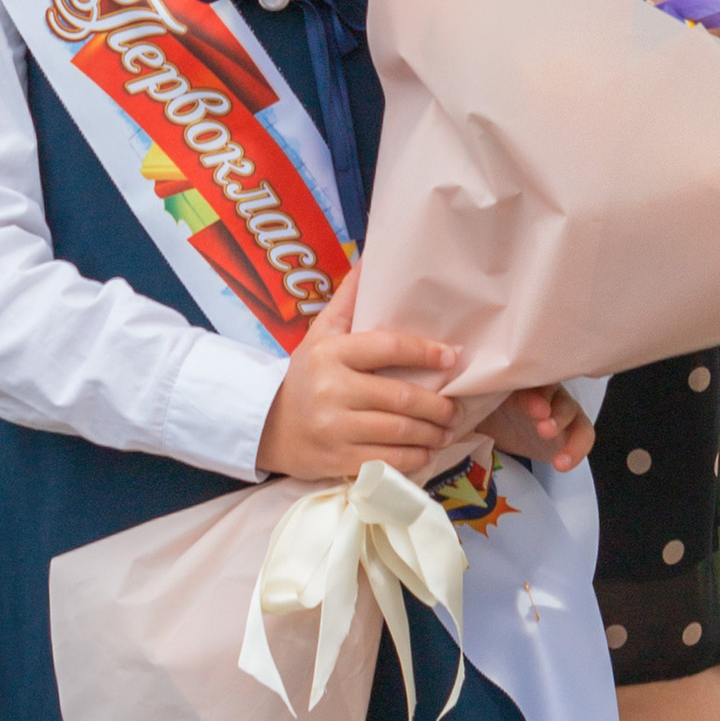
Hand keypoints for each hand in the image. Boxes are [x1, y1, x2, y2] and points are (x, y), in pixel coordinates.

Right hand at [257, 268, 461, 481]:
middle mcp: (332, 390)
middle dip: (438, 406)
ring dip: (432, 434)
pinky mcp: (336, 460)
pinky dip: (414, 460)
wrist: (264, 426)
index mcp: (331, 353)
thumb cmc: (304, 376)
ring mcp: (334, 428)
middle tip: (455, 408)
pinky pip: (387, 461)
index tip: (452, 358)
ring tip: (445, 431)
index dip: (426, 353)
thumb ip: (347, 300)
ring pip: (398, 432)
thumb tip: (371, 258)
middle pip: (401, 397)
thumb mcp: (320, 334)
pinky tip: (425, 453)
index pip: (388, 348)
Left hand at [464, 384, 594, 473]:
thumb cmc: (480, 410)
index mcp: (517, 381)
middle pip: (556, 393)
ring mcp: (557, 409)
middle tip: (543, 426)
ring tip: (550, 441)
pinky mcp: (567, 430)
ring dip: (564, 425)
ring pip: (572, 411)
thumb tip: (450, 404)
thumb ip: (464, 402)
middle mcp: (542, 390)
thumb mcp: (469, 406)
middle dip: (552, 409)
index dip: (535, 395)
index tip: (532, 410)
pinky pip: (583, 434)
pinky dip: (577, 449)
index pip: (532, 381)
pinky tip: (562, 464)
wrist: (490, 427)